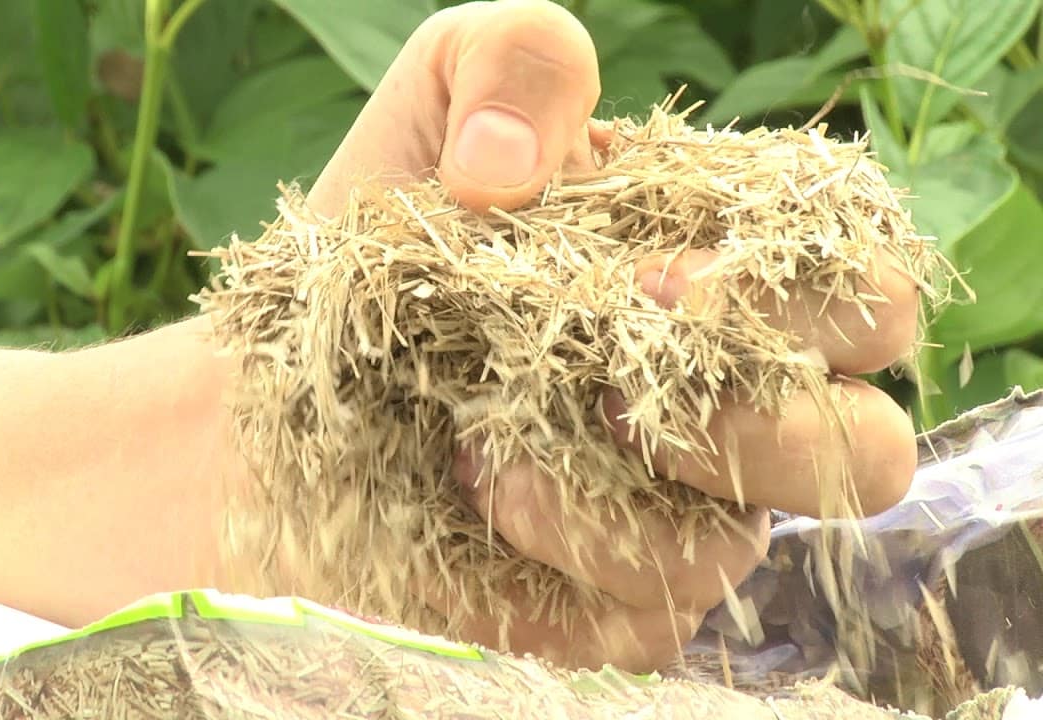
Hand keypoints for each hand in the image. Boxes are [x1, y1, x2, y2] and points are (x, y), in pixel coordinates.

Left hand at [303, 0, 918, 671]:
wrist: (276, 372)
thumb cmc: (382, 236)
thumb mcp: (441, 95)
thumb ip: (519, 63)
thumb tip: (511, 167)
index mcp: (731, 283)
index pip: (865, 299)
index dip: (807, 294)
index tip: (664, 275)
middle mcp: (726, 409)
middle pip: (861, 451)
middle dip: (757, 417)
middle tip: (618, 370)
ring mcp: (670, 518)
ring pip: (739, 548)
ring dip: (622, 495)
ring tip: (485, 443)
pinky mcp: (595, 603)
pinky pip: (636, 619)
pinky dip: (552, 558)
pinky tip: (469, 493)